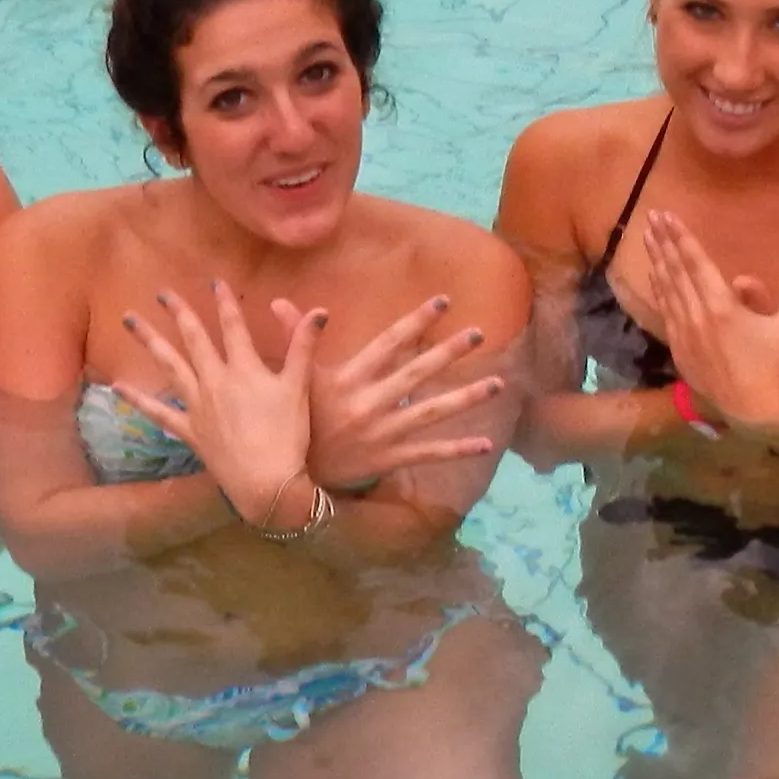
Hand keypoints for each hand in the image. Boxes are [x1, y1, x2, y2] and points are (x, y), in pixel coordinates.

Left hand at [113, 283, 320, 528]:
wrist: (266, 482)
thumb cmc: (287, 436)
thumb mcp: (300, 388)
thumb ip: (303, 346)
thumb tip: (320, 310)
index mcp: (244, 369)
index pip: (233, 327)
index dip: (225, 303)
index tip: (216, 282)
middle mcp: (215, 381)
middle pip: (194, 339)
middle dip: (179, 312)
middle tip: (161, 292)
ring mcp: (198, 406)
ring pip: (169, 366)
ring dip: (150, 341)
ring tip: (130, 321)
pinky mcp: (189, 431)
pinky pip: (158, 412)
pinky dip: (138, 400)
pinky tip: (117, 387)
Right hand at [276, 292, 504, 489]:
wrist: (288, 476)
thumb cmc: (295, 422)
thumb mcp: (293, 379)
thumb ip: (295, 338)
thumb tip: (280, 302)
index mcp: (349, 379)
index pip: (389, 343)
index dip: (416, 322)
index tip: (443, 302)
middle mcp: (370, 403)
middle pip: (417, 373)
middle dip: (449, 352)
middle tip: (479, 333)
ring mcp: (383, 433)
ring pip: (432, 412)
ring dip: (466, 398)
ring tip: (498, 384)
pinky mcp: (389, 458)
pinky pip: (428, 453)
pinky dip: (457, 449)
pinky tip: (486, 444)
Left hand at [624, 212, 778, 438]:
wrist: (752, 411)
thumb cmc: (774, 367)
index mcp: (722, 305)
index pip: (696, 262)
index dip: (680, 236)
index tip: (666, 215)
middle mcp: (697, 316)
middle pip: (675, 271)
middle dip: (663, 242)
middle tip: (650, 218)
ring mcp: (685, 334)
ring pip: (666, 290)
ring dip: (657, 262)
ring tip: (647, 239)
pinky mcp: (679, 350)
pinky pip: (665, 313)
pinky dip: (659, 292)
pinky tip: (654, 278)